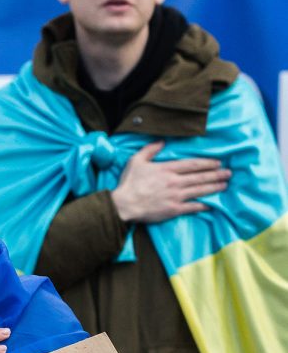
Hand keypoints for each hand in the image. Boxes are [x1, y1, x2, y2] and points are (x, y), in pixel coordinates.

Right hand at [111, 141, 229, 223]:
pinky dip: (203, 205)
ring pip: (200, 190)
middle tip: (228, 173)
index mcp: (167, 169)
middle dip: (216, 174)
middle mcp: (175, 182)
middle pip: (200, 177)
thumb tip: (162, 142)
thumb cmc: (129, 183)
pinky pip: (192, 207)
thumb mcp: (136, 161)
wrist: (125, 204)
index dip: (207, 163)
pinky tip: (212, 204)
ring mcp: (176, 197)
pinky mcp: (174, 210)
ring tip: (225, 185)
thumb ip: (150, 150)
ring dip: (214, 187)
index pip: (192, 165)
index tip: (217, 162)